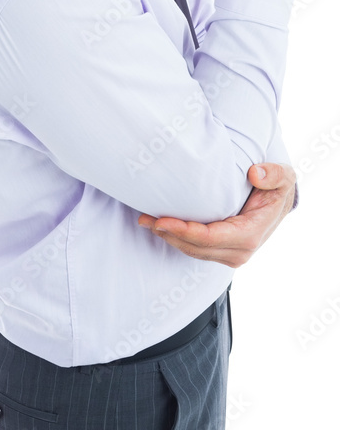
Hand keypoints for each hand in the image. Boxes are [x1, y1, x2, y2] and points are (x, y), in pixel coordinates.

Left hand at [138, 163, 296, 266]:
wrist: (280, 204)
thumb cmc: (278, 188)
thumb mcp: (284, 176)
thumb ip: (273, 174)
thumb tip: (255, 175)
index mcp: (250, 235)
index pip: (209, 238)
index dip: (183, 230)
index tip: (161, 219)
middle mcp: (239, 251)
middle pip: (195, 247)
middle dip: (168, 234)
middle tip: (144, 218)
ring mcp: (230, 255)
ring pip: (192, 251)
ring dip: (168, 237)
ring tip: (145, 221)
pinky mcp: (222, 252)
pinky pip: (195, 249)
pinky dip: (177, 238)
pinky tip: (160, 225)